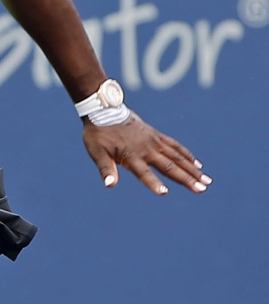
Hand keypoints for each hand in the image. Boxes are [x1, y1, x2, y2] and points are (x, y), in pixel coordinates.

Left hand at [82, 111, 211, 194]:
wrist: (104, 110)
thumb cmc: (98, 135)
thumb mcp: (97, 152)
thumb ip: (105, 169)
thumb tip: (110, 185)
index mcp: (131, 155)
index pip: (143, 172)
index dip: (153, 183)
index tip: (164, 193)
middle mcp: (146, 148)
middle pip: (169, 166)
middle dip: (185, 178)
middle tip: (201, 190)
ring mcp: (154, 141)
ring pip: (177, 157)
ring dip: (192, 169)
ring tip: (206, 181)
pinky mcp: (157, 135)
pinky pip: (175, 146)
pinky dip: (187, 155)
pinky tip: (197, 165)